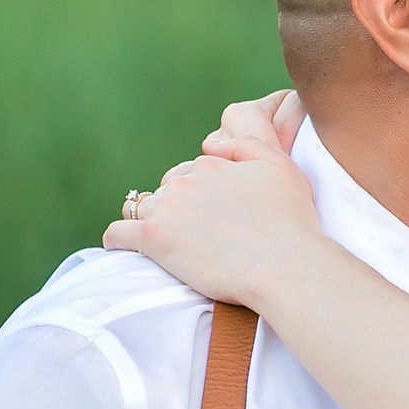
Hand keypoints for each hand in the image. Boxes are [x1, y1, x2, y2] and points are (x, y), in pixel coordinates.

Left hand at [103, 93, 321, 304]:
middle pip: (168, 189)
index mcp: (212, 164)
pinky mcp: (152, 238)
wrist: (282, 265)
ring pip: (141, 207)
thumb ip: (247, 143)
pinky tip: (127, 248)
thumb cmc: (291, 222)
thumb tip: (208, 144)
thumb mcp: (281, 166)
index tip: (217, 216)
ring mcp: (166, 208)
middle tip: (199, 234)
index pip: (194, 171)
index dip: (205, 193)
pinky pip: (117, 233)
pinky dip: (119, 239)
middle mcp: (185, 180)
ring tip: (166, 243)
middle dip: (178, 206)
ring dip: (150, 220)